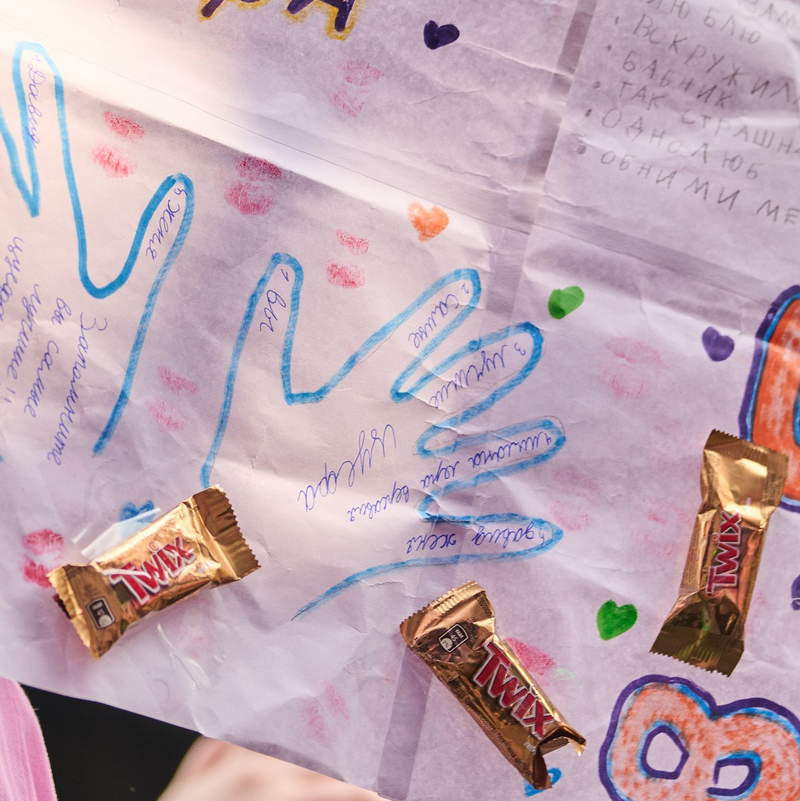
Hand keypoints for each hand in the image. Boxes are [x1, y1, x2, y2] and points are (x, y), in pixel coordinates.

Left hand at [223, 258, 564, 616]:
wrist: (248, 530)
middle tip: (529, 340)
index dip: (439, 319)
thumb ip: (273, 329)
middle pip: (454, 397)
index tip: (471, 284)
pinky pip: (462, 531)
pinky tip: (539, 529)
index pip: (412, 350)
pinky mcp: (408, 529)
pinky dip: (500, 533)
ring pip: (470, 459)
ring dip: (509, 448)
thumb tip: (282, 267)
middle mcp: (397, 435)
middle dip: (491, 372)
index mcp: (366, 398)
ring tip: (551, 432)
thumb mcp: (262, 387)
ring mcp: (408, 482)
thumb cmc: (254, 456)